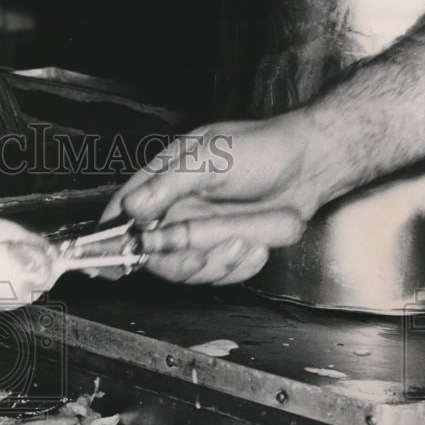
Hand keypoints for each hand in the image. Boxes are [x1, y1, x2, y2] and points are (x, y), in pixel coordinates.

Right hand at [102, 111, 340, 284]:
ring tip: (242, 240)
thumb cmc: (262, 149)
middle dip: (178, 259)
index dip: (114, 237)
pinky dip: (238, 266)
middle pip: (152, 252)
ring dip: (215, 262)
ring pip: (185, 269)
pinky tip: (255, 245)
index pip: (122, 212)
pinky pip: (217, 274)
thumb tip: (133, 207)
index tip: (117, 257)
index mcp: (161, 181)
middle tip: (200, 254)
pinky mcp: (221, 250)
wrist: (310, 164)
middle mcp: (175, 210)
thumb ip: (168, 184)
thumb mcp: (210, 158)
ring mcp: (198, 232)